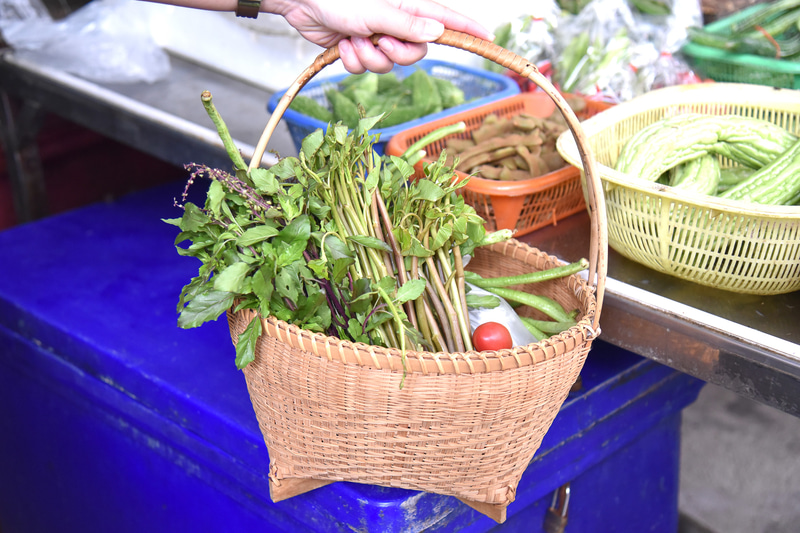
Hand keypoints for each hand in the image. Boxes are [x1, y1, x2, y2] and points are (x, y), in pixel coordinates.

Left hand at [267, 0, 493, 73]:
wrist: (301, 2)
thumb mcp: (376, 12)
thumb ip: (407, 25)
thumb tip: (438, 31)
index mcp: (406, 8)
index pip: (445, 20)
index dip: (467, 30)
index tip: (488, 37)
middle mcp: (396, 23)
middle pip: (415, 55)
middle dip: (395, 55)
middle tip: (378, 41)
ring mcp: (377, 37)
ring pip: (388, 66)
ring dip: (368, 58)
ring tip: (353, 38)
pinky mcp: (359, 49)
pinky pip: (366, 69)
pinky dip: (353, 61)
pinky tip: (342, 45)